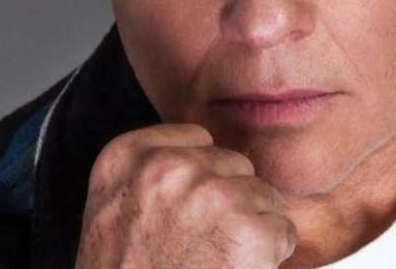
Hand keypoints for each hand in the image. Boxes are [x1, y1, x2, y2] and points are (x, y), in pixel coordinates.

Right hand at [74, 123, 297, 268]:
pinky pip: (283, 230)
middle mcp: (169, 168)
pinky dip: (270, 257)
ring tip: (213, 261)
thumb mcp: (112, 213)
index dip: (201, 180)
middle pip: (233, 164)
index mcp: (127, 158)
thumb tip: (203, 159)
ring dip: (249, 229)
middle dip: (229, 202)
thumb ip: (150, 174)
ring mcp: (211, 196)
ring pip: (262, 195)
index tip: (185, 212)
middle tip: (199, 245)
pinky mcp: (249, 231)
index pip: (197, 139)